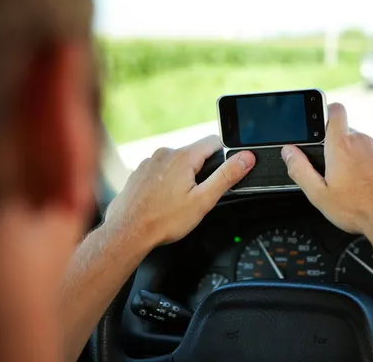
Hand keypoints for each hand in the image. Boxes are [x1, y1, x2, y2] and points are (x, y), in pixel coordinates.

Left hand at [104, 135, 254, 245]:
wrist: (127, 232)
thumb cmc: (163, 220)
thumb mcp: (203, 200)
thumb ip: (227, 176)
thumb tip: (246, 157)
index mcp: (183, 157)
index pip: (214, 141)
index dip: (225, 155)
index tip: (224, 172)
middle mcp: (165, 153)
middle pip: (195, 153)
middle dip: (202, 171)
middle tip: (199, 196)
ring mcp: (149, 162)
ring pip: (178, 163)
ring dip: (183, 177)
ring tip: (179, 202)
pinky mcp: (139, 172)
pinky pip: (161, 171)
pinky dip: (167, 182)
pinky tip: (164, 201)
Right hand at [281, 103, 372, 237]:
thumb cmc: (358, 211)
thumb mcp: (319, 195)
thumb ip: (300, 169)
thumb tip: (289, 152)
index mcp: (341, 147)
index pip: (335, 112)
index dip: (331, 114)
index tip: (329, 124)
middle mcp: (365, 141)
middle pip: (353, 138)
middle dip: (349, 154)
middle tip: (348, 178)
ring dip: (370, 162)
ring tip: (369, 187)